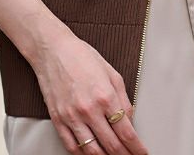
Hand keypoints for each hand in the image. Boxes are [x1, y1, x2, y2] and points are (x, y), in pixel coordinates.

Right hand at [29, 25, 149, 153]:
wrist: (52, 49)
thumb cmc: (80, 56)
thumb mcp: (110, 72)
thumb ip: (123, 99)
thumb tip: (130, 120)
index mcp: (105, 96)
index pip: (126, 133)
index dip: (137, 148)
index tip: (141, 152)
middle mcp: (89, 109)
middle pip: (112, 146)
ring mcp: (71, 116)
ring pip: (93, 151)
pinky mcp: (57, 119)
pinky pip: (71, 147)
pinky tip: (91, 154)